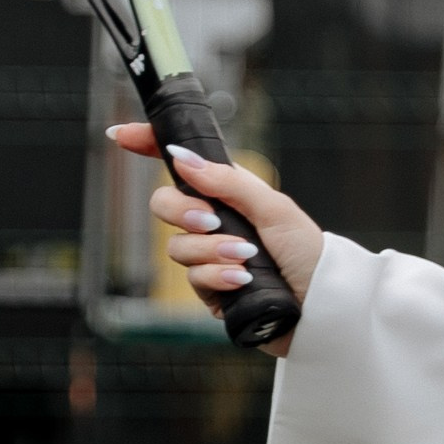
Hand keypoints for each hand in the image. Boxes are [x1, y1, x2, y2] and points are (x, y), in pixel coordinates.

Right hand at [106, 127, 326, 355]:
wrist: (322, 308)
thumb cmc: (309, 253)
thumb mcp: (274, 208)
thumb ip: (229, 183)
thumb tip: (183, 158)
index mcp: (231, 192)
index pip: (183, 166)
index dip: (150, 146)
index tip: (121, 135)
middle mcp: (215, 221)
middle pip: (164, 204)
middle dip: (181, 211)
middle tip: (210, 221)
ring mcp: (210, 256)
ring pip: (177, 247)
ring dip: (211, 252)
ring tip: (246, 259)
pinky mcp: (211, 290)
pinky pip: (193, 279)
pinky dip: (218, 277)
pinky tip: (242, 281)